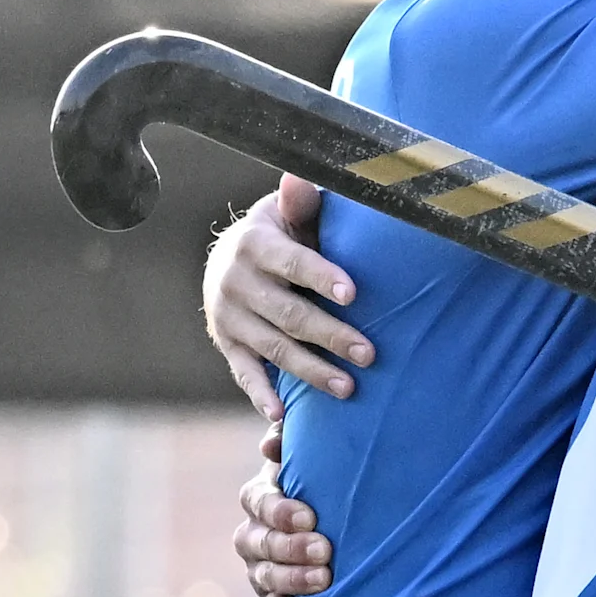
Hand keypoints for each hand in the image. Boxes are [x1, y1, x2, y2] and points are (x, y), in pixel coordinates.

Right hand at [204, 179, 371, 419]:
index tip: (354, 293)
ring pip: (273, 348)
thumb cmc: (280, 234)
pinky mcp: (226, 344)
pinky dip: (261, 395)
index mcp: (255, 244)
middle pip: (288, 313)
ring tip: (348, 388)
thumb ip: (300, 203)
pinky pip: (244, 373)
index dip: (322, 276)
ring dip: (311, 371)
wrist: (228, 260)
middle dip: (330, 335)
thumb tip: (298, 181)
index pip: (293, 263)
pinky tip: (283, 415)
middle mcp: (236, 281)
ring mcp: (229, 317)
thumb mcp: (287, 213)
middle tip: (369, 354)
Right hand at [235, 425, 329, 596]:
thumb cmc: (330, 485)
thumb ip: (296, 444)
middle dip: (291, 548)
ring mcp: (261, 569)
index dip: (279, 511)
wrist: (345, 526)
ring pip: (265, 577)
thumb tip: (272, 444)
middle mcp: (254, 534)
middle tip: (325, 549)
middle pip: (259, 543)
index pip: (258, 502)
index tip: (310, 516)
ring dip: (293, 579)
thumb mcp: (318, 461)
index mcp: (261, 496)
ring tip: (325, 579)